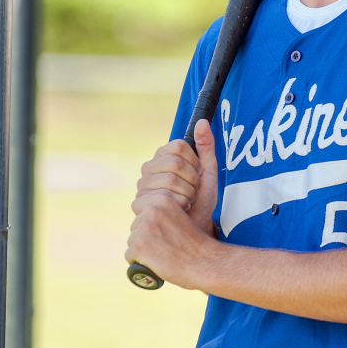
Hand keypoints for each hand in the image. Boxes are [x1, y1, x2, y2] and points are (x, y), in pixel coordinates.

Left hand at [125, 188, 217, 290]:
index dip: (152, 228)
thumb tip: (142, 219)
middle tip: (166, 247)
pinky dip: (139, 263)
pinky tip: (156, 262)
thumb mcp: (179, 217)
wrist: (205, 261)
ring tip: (163, 254)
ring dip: (142, 252)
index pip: (142, 214)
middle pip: (135, 228)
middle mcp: (152, 210)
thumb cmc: (194, 244)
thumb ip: (162, 214)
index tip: (167, 235)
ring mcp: (145, 227)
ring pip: (132, 242)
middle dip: (146, 240)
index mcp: (163, 199)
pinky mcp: (140, 245)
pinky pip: (129, 257)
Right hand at [131, 120, 219, 236]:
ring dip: (187, 194)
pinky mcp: (138, 204)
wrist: (195, 226)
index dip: (195, 162)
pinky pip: (163, 198)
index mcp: (162, 155)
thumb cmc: (201, 198)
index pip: (179, 146)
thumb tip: (201, 121)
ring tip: (186, 201)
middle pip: (175, 163)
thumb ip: (206, 145)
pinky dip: (179, 206)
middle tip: (193, 190)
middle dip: (193, 180)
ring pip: (170, 181)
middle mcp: (148, 168)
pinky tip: (178, 211)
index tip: (197, 173)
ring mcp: (141, 186)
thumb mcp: (208, 170)